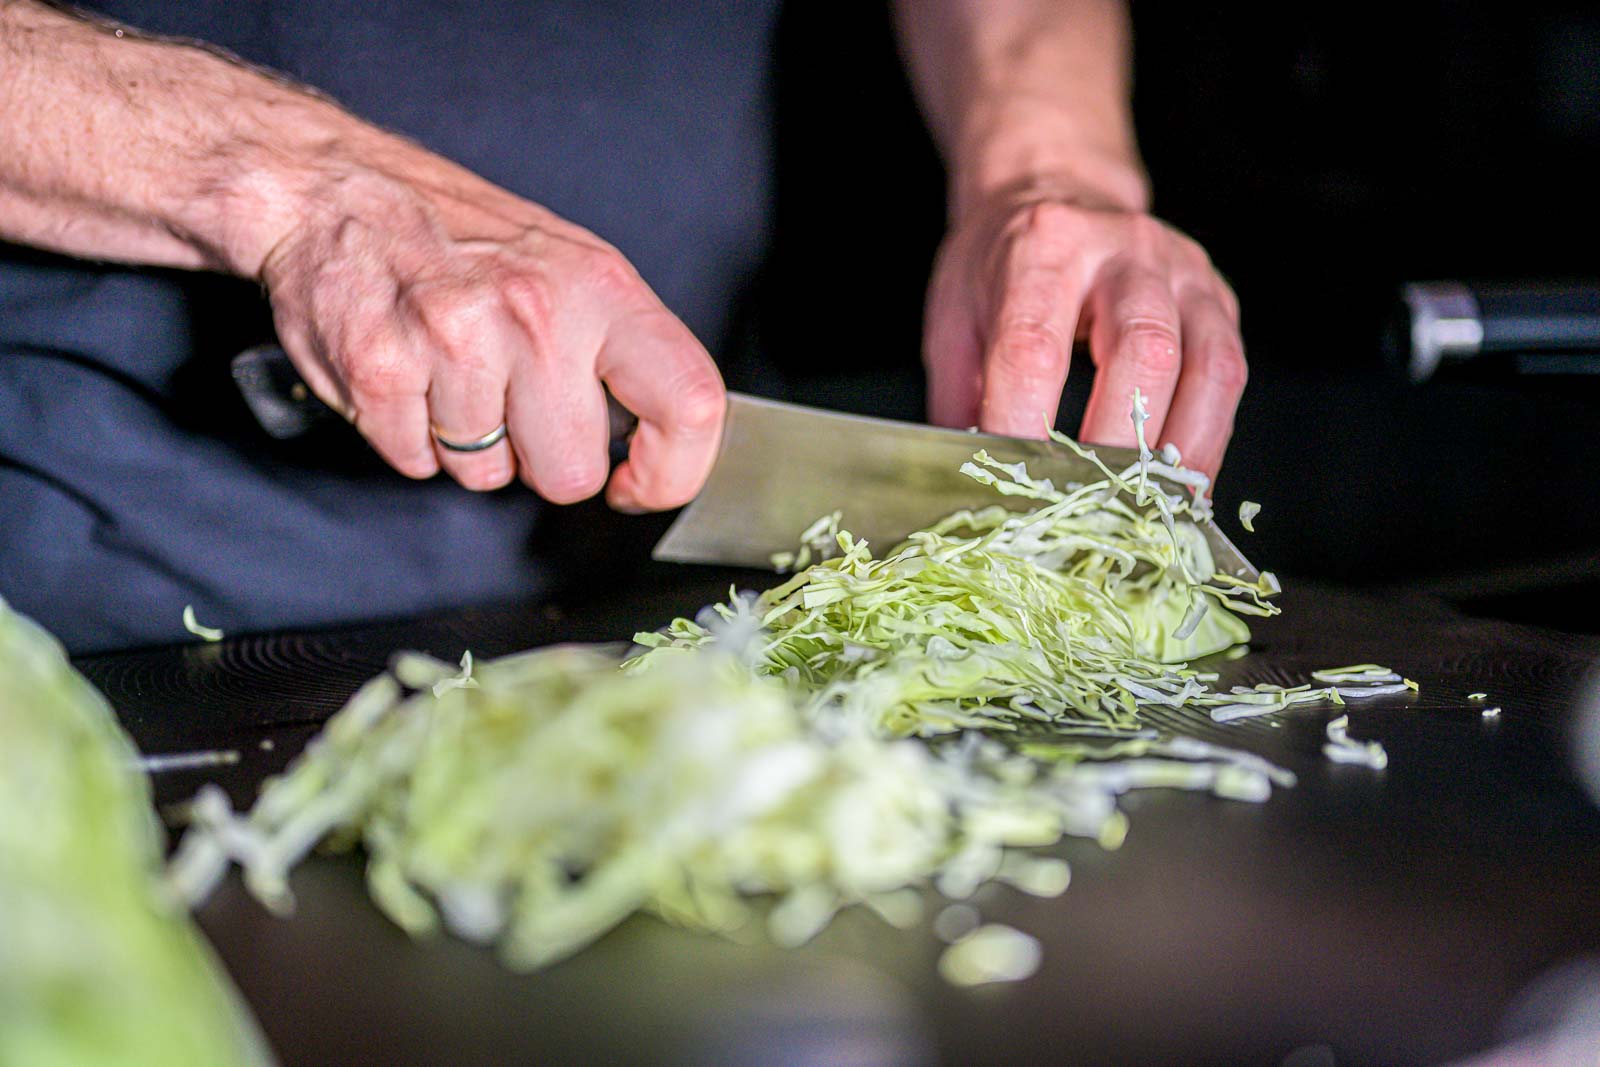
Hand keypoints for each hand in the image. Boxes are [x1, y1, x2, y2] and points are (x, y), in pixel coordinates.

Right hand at [258, 170, 723, 510]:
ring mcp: (455, 341)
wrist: (338, 191)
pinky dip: (409, 437)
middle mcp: (536, 313)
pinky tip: (408, 377)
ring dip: (469, 445)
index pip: (688, 404)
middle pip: (573, 474)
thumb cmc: (463, 235)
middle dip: (542, 461)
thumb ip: (620, 351)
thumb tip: (654, 437)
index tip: (640, 483)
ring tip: (450, 374)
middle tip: (514, 405)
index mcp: (601, 289)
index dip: (673, 471)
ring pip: (488, 476)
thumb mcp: (573, 267)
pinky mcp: (381, 371)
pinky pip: (417, 462)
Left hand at [922, 187, 1245, 482]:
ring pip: (1205, 365)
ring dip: (1180, 452)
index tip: (1014, 484)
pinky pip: (1230, 374)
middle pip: (1140, 350)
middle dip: (1115, 443)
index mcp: (1040, 250)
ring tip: (1152, 510)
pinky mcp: (1216, 298)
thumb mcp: (954, 321)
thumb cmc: (1000, 267)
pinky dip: (1209, 439)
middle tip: (1089, 507)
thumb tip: (965, 487)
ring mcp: (1179, 271)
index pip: (1033, 346)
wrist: (1054, 192)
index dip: (1024, 423)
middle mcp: (1121, 250)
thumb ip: (959, 403)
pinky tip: (1183, 484)